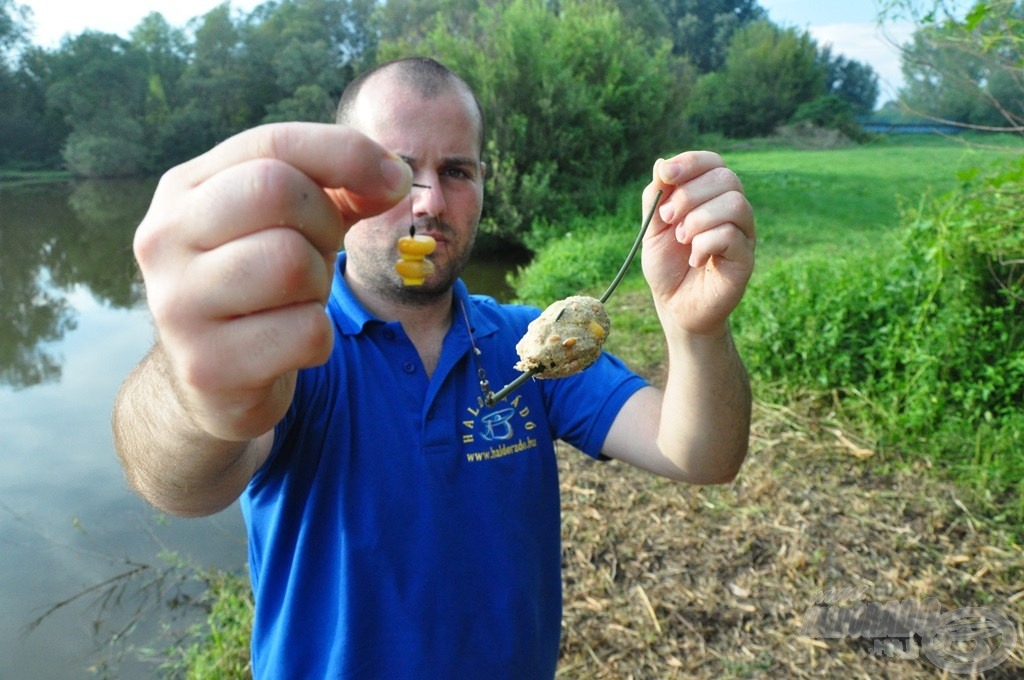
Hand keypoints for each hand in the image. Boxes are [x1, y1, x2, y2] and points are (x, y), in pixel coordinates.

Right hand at [133, 122, 411, 440]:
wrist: (214, 380)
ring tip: (296, 300)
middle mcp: (163, 239)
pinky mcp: (207, 365)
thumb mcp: (292, 223)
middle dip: (323, 222)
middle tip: (320, 253)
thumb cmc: (261, 283)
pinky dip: (318, 337)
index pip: (272, 144)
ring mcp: (177, 304)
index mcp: (183, 190)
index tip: (394, 180)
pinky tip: (290, 344)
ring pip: (291, 263)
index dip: (347, 153)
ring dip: (319, 285)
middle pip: (275, 192)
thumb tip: (395, 178)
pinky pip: (306, 331)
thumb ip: (338, 187)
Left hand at [640, 151, 754, 336]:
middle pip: (726, 178)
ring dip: (698, 219)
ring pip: (734, 203)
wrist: (675, 306)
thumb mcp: (652, 228)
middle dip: (688, 195)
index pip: (713, 162)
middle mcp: (732, 210)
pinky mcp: (745, 258)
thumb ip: (656, 197)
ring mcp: (743, 233)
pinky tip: (695, 259)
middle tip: (668, 220)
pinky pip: (732, 235)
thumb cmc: (667, 265)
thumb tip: (661, 163)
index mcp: (711, 196)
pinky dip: (705, 244)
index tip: (666, 175)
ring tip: (682, 240)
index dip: (691, 162)